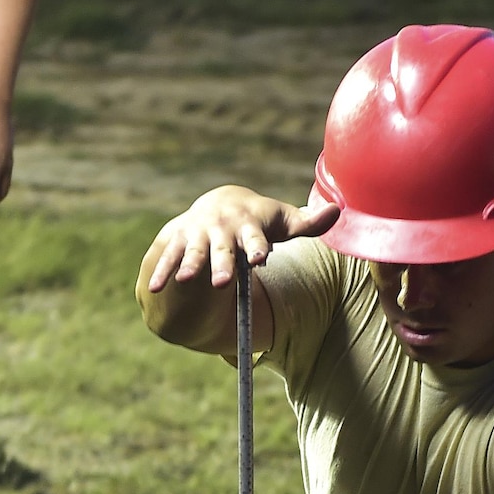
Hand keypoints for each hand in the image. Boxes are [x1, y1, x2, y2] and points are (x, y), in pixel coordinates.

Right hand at [147, 186, 338, 293]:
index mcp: (248, 225)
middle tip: (224, 282)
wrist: (218, 204)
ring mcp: (199, 236)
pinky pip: (169, 260)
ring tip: (185, 281)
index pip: (255, 238)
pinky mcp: (179, 243)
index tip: (260, 257)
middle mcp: (222, 230)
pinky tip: (155, 289)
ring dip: (189, 267)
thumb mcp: (280, 222)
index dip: (257, 247)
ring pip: (194, 254)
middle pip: (223, 250)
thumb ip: (306, 224)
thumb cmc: (257, 221)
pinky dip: (162, 273)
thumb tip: (338, 211)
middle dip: (222, 264)